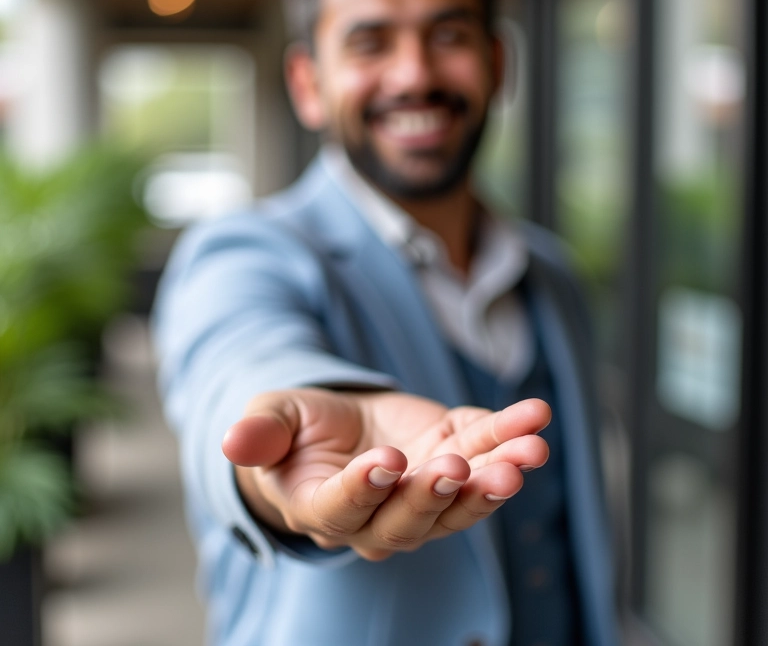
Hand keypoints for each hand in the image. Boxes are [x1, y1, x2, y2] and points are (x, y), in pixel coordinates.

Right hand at [222, 388, 549, 560]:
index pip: (346, 508)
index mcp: (326, 507)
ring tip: (526, 454)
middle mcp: (381, 515)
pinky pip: (487, 454)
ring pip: (462, 500)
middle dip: (437, 493)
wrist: (340, 429)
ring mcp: (425, 492)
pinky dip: (512, 437)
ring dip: (496, 478)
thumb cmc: (297, 433)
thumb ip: (258, 433)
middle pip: (411, 518)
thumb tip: (231, 442)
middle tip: (456, 465)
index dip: (365, 488)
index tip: (384, 459)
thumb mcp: (272, 420)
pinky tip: (536, 417)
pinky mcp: (456, 460)